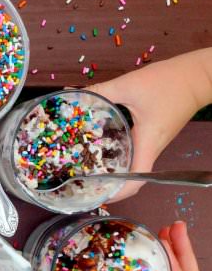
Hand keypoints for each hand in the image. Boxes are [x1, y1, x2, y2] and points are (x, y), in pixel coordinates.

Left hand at [87, 48, 211, 200]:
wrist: (199, 74)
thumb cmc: (169, 81)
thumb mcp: (129, 85)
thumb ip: (100, 91)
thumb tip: (72, 94)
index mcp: (147, 144)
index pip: (135, 181)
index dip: (117, 194)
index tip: (97, 195)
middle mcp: (151, 149)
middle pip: (131, 179)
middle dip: (109, 186)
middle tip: (84, 185)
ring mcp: (153, 143)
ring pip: (133, 166)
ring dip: (113, 172)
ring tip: (87, 171)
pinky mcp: (152, 136)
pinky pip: (135, 153)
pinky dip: (119, 157)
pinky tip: (101, 148)